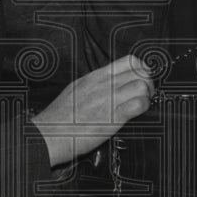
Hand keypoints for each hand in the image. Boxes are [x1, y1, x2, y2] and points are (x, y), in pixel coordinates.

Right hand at [30, 55, 153, 167]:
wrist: (48, 135)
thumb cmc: (59, 118)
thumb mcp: (76, 90)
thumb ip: (94, 86)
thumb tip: (110, 85)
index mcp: (94, 77)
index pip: (128, 61)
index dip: (141, 69)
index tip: (141, 79)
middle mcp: (103, 84)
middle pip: (139, 71)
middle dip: (148, 82)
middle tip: (145, 94)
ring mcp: (108, 99)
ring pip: (142, 85)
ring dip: (147, 95)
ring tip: (142, 104)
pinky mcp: (112, 117)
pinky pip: (138, 105)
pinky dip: (143, 108)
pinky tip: (136, 114)